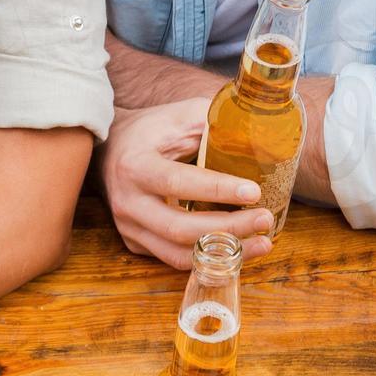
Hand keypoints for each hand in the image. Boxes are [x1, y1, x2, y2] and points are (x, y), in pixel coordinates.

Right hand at [100, 94, 273, 270]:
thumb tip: (259, 136)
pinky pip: (175, 258)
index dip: (217, 190)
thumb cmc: (151, 131)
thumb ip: (214, 124)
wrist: (111, 148)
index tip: (254, 191)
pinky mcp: (136, 242)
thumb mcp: (179, 116)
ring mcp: (129, 227)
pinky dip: (208, 257)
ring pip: (178, 253)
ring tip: (262, 242)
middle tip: (264, 219)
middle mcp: (128, 202)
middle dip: (228, 228)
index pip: (178, 183)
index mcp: (136, 166)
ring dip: (223, 253)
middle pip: (180, 228)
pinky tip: (237, 248)